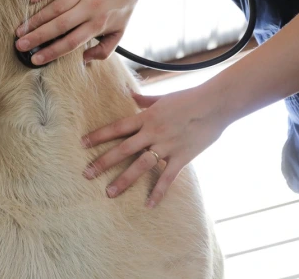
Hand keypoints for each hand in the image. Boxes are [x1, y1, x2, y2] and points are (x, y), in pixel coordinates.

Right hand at [15, 0, 143, 64]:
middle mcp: (90, 7)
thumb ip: (104, 50)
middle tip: (19, 45)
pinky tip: (31, 0)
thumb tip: (84, 60)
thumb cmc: (122, 8)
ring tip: (20, 30)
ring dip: (36, 19)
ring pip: (55, 6)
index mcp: (98, 24)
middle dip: (37, 37)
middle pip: (59, 25)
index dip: (52, 52)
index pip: (71, 42)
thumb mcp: (119, 33)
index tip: (35, 59)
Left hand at [81, 89, 228, 207]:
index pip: (117, 128)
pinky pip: (167, 178)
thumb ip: (145, 99)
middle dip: (103, 162)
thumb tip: (130, 93)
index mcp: (146, 117)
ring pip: (140, 166)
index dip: (98, 136)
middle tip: (86, 174)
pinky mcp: (182, 157)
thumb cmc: (189, 97)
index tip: (82, 144)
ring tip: (109, 192)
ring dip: (123, 180)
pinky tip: (148, 205)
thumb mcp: (163, 97)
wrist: (216, 103)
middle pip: (122, 149)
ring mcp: (167, 146)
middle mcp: (152, 133)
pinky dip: (158, 192)